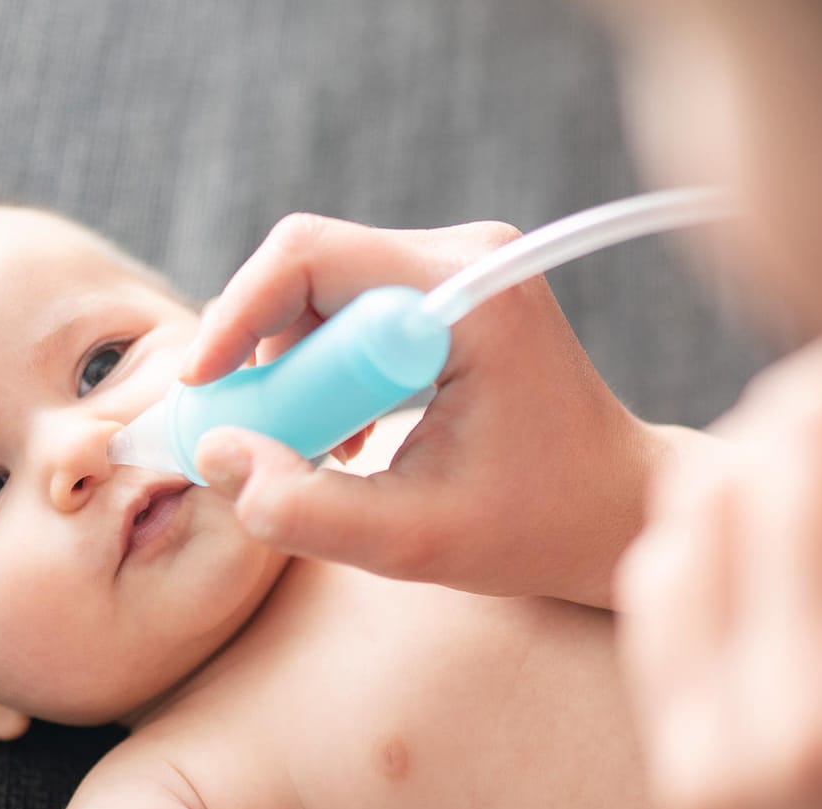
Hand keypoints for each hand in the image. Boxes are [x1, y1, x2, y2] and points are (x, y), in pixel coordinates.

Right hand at [183, 213, 656, 607]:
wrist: (618, 511)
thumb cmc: (537, 528)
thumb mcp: (413, 540)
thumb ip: (305, 508)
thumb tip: (215, 455)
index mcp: (468, 296)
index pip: (311, 256)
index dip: (236, 316)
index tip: (204, 391)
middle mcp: (466, 256)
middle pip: (309, 267)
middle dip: (264, 353)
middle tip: (256, 438)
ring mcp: (461, 266)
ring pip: (323, 288)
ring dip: (296, 367)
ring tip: (320, 451)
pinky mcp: (450, 290)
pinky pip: (351, 306)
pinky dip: (327, 367)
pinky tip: (350, 435)